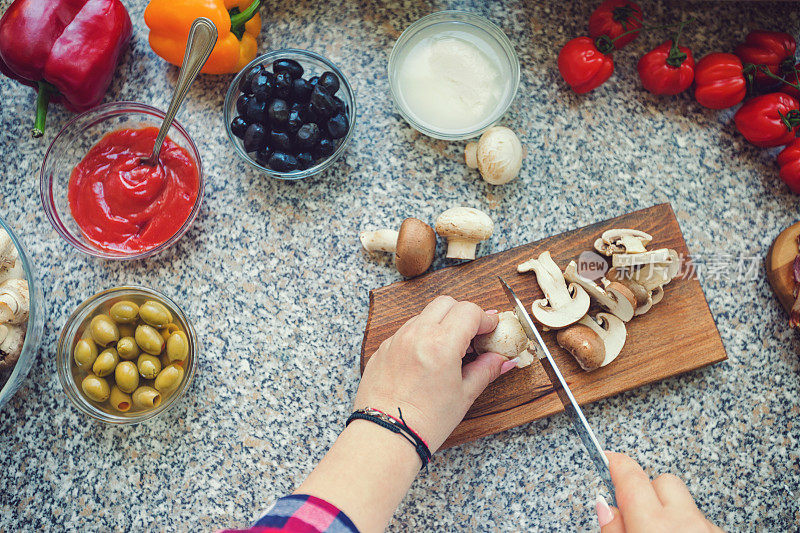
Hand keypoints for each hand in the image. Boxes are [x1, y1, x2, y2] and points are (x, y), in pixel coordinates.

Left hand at [354, 296, 514, 452]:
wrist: (385, 436)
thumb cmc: (424, 422)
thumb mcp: (464, 396)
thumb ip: (486, 371)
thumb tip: (502, 360)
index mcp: (440, 344)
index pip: (469, 311)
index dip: (485, 318)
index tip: (491, 328)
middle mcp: (416, 335)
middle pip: (446, 303)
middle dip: (463, 314)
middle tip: (473, 336)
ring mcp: (396, 340)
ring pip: (424, 315)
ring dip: (441, 323)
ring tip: (450, 350)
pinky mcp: (383, 349)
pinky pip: (406, 331)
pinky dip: (421, 336)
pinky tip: (428, 359)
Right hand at [597, 452, 723, 532]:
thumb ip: (615, 530)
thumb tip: (606, 508)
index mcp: (655, 526)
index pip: (631, 477)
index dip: (616, 463)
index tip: (608, 457)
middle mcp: (686, 521)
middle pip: (663, 481)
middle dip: (648, 490)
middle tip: (637, 513)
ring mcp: (709, 528)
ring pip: (686, 502)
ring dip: (672, 513)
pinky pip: (703, 520)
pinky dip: (691, 527)